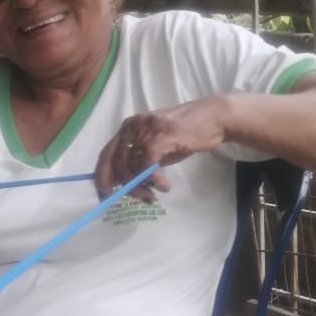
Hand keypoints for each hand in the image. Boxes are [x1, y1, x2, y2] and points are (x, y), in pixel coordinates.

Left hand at [95, 98, 228, 201]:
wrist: (213, 118)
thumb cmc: (185, 134)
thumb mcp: (156, 147)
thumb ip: (138, 160)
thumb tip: (122, 183)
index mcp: (128, 128)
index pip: (106, 155)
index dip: (102, 177)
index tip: (105, 196)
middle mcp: (132, 126)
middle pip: (116, 163)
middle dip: (126, 187)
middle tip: (142, 197)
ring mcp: (146, 129)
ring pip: (131, 166)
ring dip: (141, 186)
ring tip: (155, 193)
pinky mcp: (161, 135)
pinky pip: (147, 164)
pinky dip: (154, 180)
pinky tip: (164, 185)